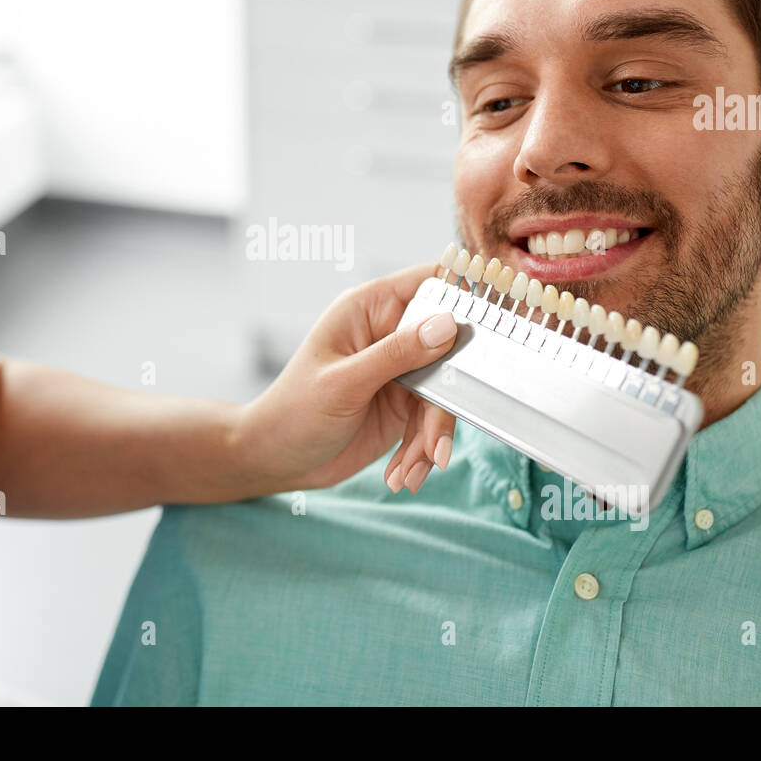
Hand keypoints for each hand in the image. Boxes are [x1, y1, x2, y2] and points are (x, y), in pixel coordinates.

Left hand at [235, 262, 458, 493]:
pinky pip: (431, 423)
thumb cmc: (293, 412)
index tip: (486, 332)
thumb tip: (448, 325)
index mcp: (369, 309)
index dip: (462, 299)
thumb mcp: (345, 382)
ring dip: (432, 438)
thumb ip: (397, 354)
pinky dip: (422, 452)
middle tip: (435, 445)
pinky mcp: (403, 404)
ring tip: (411, 472)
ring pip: (444, 394)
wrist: (274, 459)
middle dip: (446, 402)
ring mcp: (399, 370)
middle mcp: (388, 334)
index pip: (428, 283)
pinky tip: (401, 476)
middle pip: (448, 349)